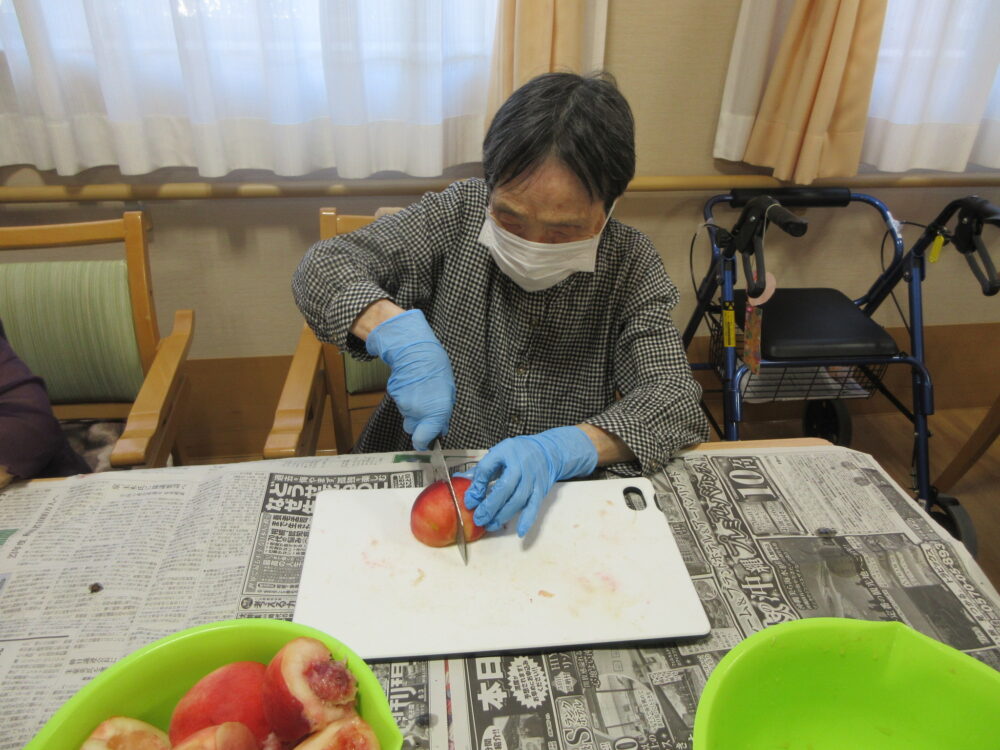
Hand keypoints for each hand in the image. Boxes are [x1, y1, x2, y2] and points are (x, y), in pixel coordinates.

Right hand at [365, 309, 454, 449]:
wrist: (416, 351)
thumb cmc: (437, 369)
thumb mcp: (449, 392)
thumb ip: (443, 412)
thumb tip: (441, 427)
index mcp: (435, 413)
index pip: (423, 439)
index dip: (423, 442)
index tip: (425, 442)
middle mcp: (418, 412)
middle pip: (413, 428)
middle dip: (418, 424)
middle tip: (425, 410)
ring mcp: (404, 405)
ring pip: (407, 415)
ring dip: (413, 408)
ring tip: (420, 391)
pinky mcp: (394, 396)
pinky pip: (401, 402)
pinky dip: (406, 397)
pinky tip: (412, 385)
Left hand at [464, 426, 597, 536]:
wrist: (547, 451)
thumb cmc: (518, 453)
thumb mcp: (498, 453)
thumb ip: (483, 470)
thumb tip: (464, 485)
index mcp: (505, 452)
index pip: (487, 469)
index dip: (477, 486)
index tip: (469, 501)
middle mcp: (520, 466)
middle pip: (504, 488)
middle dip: (490, 506)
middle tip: (478, 519)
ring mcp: (532, 479)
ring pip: (518, 500)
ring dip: (503, 515)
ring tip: (490, 525)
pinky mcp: (541, 490)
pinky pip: (534, 506)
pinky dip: (527, 519)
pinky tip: (520, 531)